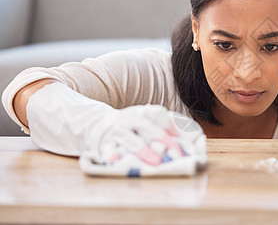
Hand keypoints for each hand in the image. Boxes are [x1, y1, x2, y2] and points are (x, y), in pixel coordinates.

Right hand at [24, 82, 205, 176]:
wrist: (93, 122)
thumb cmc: (124, 125)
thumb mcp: (140, 121)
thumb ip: (158, 128)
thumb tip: (181, 140)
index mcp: (139, 118)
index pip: (157, 126)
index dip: (170, 138)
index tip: (181, 149)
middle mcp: (128, 122)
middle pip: (147, 132)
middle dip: (161, 145)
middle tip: (173, 157)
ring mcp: (115, 133)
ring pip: (129, 141)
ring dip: (142, 151)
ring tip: (153, 162)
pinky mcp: (102, 144)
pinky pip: (107, 151)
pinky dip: (111, 156)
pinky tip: (116, 162)